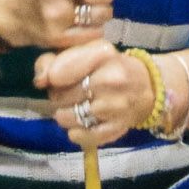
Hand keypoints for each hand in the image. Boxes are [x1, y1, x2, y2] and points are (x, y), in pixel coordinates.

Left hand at [33, 42, 155, 147]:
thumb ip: (55, 60)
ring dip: (65, 115)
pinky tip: (80, 127)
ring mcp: (115, 106)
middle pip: (59, 96)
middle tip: (70, 94)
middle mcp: (110, 80)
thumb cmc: (111, 67)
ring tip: (75, 109)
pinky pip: (83, 136)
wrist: (149, 87)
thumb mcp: (87, 52)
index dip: (51, 78)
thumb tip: (39, 80)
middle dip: (58, 96)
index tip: (57, 79)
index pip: (57, 73)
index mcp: (102, 54)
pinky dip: (76, 133)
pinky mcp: (117, 127)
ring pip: (67, 117)